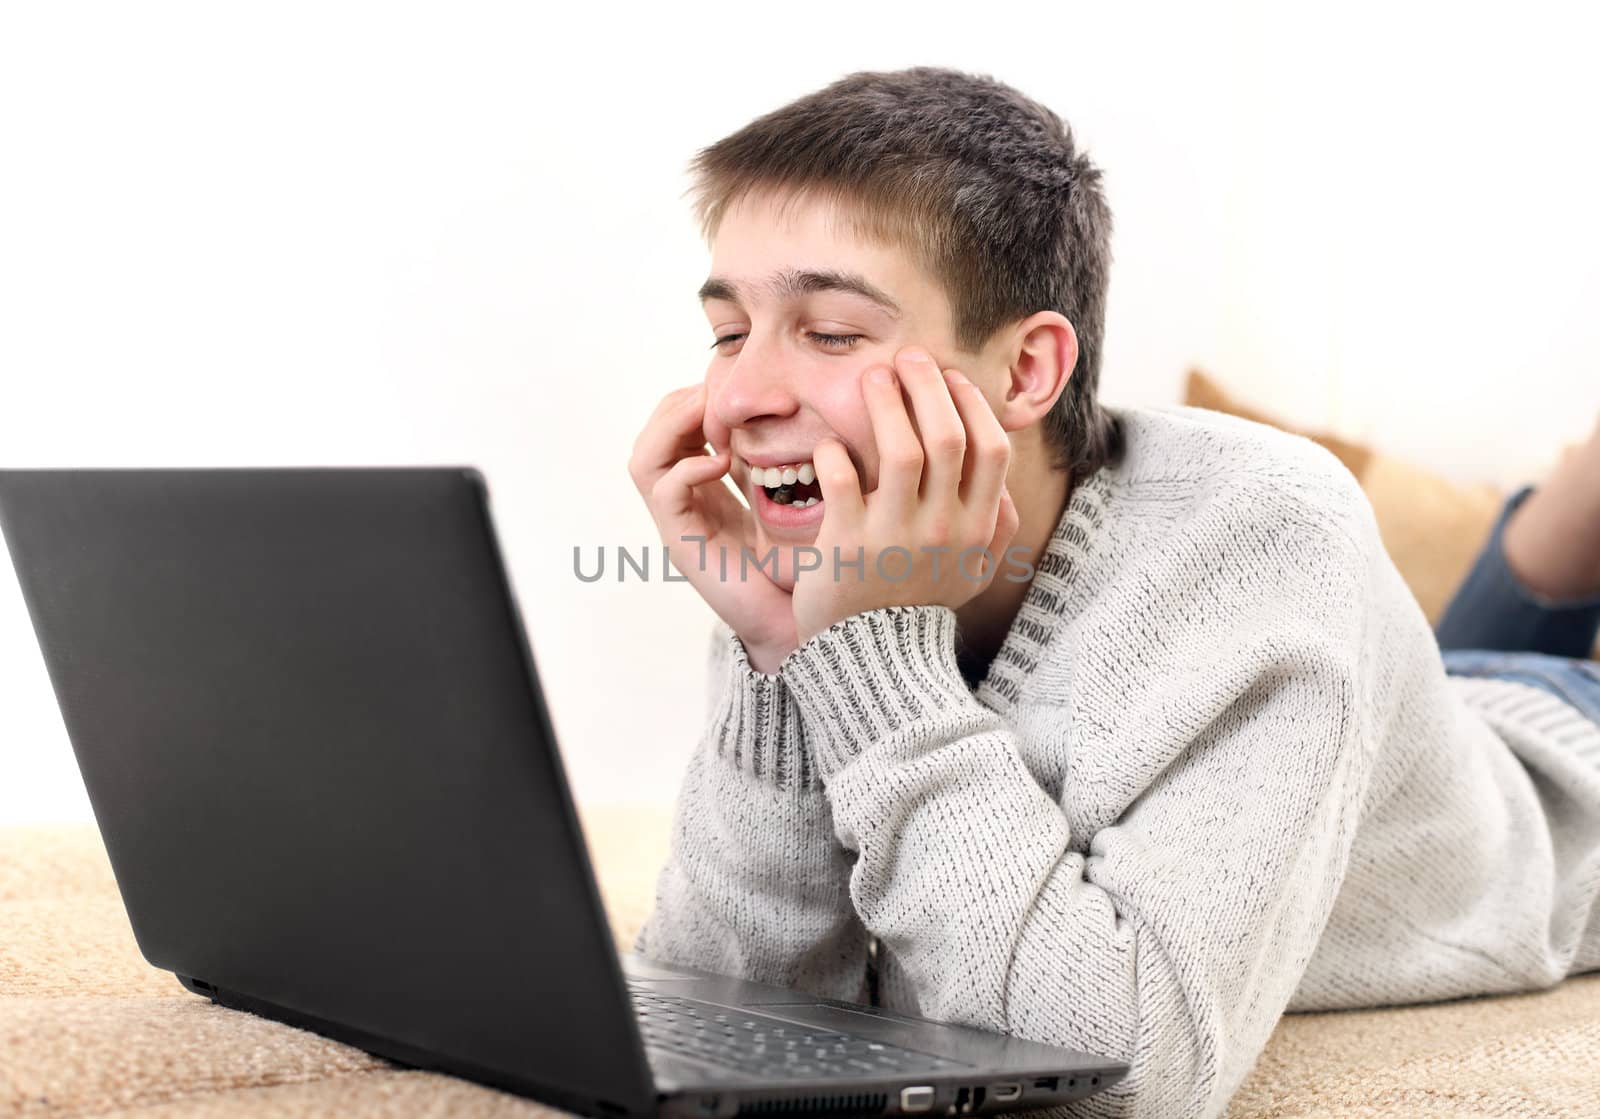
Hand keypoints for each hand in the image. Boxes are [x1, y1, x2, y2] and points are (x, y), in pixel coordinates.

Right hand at [628, 382, 798, 671]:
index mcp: (705, 489)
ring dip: (674, 427)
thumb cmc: (801, 564)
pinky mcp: (683, 544)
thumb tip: (789, 410)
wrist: (798, 621)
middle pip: (651, 438)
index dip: (695, 400)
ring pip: (644, 460)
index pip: (675, 429)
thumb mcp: (790, 495)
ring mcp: (678, 524)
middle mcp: (684, 503)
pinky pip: (664, 492)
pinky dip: (689, 468)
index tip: (733, 390)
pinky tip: (723, 462)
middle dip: (679, 406)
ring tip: (711, 417)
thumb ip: (776, 460)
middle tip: (717, 395)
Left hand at [791, 347, 1018, 646]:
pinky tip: (829, 443)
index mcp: (978, 529)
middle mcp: (943, 529)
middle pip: (946, 437)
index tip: (949, 378)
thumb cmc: (921, 605)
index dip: (971, 404)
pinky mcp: (848, 545)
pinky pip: (842, 480)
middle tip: (907, 357)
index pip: (990, 449)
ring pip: (900, 449)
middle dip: (928, 385)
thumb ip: (998, 531)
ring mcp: (896, 536)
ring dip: (885, 403)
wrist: (875, 660)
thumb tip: (1006, 487)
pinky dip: (835, 452)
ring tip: (871, 376)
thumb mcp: (974, 573)